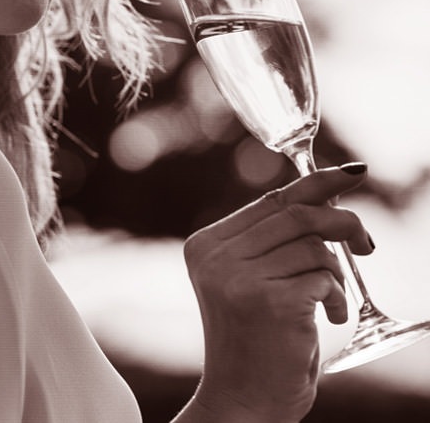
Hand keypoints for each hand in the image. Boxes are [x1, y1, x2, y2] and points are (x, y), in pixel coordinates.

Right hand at [181, 162, 374, 421]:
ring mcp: (239, 279)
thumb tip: (326, 191)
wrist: (242, 399)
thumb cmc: (256, 341)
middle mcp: (215, 257)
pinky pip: (325, 278)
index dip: (317, 183)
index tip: (354, 173)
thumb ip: (274, 241)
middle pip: (298, 214)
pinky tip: (329, 319)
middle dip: (345, 224)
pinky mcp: (270, 301)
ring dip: (337, 275)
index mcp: (205, 245)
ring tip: (331, 303)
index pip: (271, 200)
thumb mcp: (255, 282)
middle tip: (368, 246)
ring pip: (316, 248)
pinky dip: (338, 298)